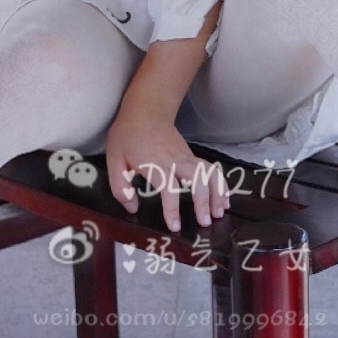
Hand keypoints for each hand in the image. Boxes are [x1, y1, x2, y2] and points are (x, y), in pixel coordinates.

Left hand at [107, 103, 229, 231]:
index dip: (172, 209)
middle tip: (205, 222)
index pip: (169, 188)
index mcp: (155, 164)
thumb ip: (121, 187)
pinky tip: (223, 199)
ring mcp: (186, 156)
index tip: (175, 226)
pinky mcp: (191, 156)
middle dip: (204, 201)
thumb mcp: (114, 160)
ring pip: (209, 173)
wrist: (145, 110)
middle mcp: (175, 160)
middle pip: (197, 179)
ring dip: (217, 192)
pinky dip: (220, 184)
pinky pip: (211, 170)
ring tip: (220, 212)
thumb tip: (132, 208)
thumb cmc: (128, 135)